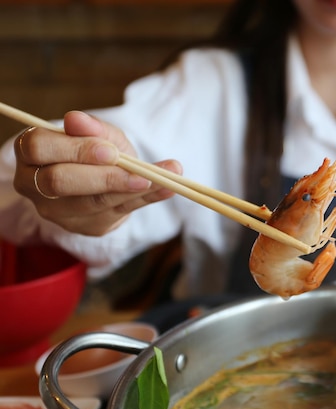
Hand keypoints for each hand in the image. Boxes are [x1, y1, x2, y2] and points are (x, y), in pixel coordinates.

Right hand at [13, 111, 181, 235]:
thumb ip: (92, 128)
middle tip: (138, 172)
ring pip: (92, 202)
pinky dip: (148, 199)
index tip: (109, 150)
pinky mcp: (87, 226)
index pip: (39, 148)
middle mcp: (35, 185)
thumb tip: (77, 119)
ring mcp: (59, 211)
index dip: (74, 150)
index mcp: (30, 153)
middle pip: (60, 182)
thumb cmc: (95, 150)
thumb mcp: (98, 134)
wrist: (104, 178)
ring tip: (163, 178)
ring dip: (131, 190)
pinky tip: (168, 189)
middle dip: (102, 176)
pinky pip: (120, 212)